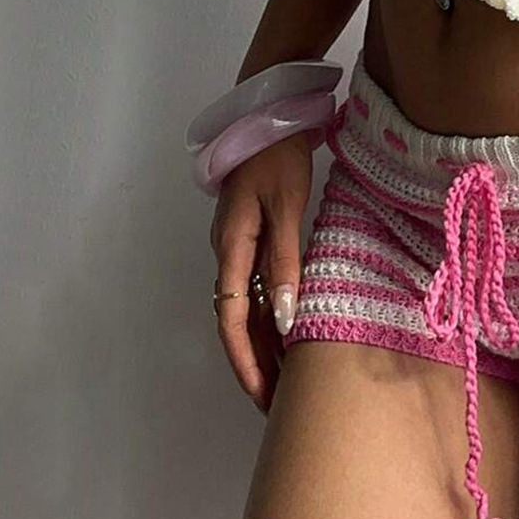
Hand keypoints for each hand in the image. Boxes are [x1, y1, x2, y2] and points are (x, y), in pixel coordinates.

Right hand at [209, 131, 315, 412]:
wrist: (267, 113)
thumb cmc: (277, 155)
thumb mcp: (287, 206)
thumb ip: (285, 260)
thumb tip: (285, 320)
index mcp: (231, 247)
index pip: (232, 320)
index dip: (245, 362)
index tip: (262, 397)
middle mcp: (228, 252)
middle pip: (236, 321)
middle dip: (254, 365)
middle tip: (277, 405)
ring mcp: (237, 244)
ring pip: (246, 307)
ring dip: (263, 343)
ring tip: (287, 381)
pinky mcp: (251, 235)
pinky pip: (257, 286)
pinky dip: (271, 314)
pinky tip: (290, 331)